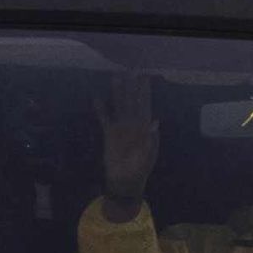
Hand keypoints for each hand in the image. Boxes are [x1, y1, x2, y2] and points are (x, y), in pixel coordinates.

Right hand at [94, 72, 159, 208]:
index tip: (145, 78)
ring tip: (115, 77)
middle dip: (131, 86)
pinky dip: (101, 109)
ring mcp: (121, 128)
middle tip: (129, 70)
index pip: (145, 106)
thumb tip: (155, 122)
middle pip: (132, 101)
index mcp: (145, 128)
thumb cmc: (140, 170)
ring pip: (119, 106)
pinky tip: (96, 98)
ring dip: (117, 92)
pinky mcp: (109, 134)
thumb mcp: (148, 157)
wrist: (124, 182)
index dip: (145, 92)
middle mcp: (133, 124)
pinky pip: (105, 118)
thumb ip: (151, 140)